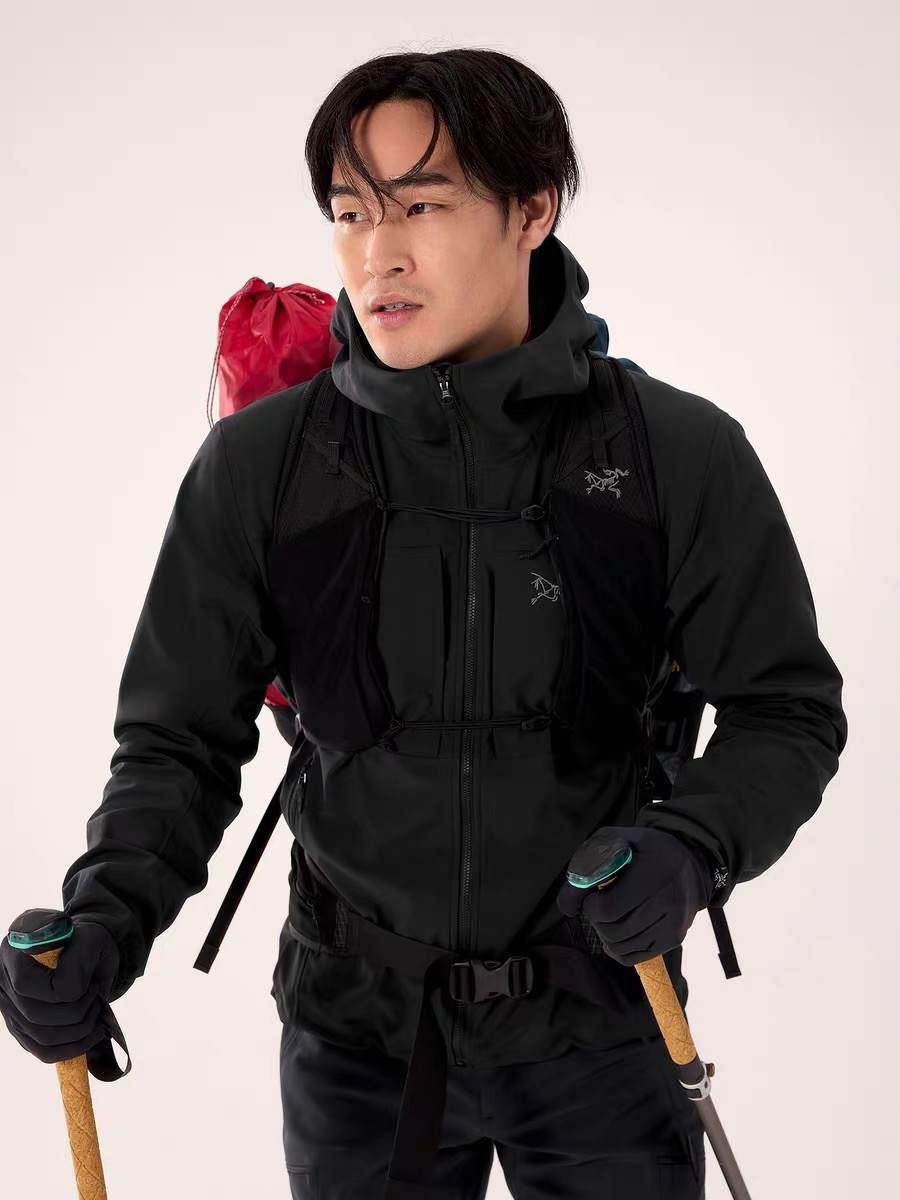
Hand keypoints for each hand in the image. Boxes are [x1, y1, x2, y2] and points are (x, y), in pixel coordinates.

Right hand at [0, 917, 120, 1065]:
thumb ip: (76, 959)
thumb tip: (66, 993)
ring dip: (79, 1030)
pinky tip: (92, 1033)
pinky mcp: (22, 1029)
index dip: (62, 991)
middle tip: (96, 997)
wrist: (89, 955)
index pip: (25, 984)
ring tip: (95, 1010)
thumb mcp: (90, 940)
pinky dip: (73, 1048)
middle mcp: (4, 982)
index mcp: (14, 952)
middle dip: (77, 1011)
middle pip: (34, 1015)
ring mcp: (10, 1009)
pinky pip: (44, 1052)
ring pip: (41, 1037)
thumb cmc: (87, 945)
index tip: (91, 983)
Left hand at [556, 825, 715, 965]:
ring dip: (606, 935)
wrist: (689, 863)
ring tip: (611, 916)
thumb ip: (585, 866)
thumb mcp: (616, 840)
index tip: (593, 896)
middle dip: (597, 920)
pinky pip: (633, 958)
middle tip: (601, 905)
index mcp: (652, 873)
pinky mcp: (673, 939)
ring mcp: (673, 924)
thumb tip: (566, 907)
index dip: (591, 906)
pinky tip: (618, 930)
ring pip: (621, 948)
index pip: (609, 909)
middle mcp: (668, 902)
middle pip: (613, 931)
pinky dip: (618, 948)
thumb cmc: (645, 850)